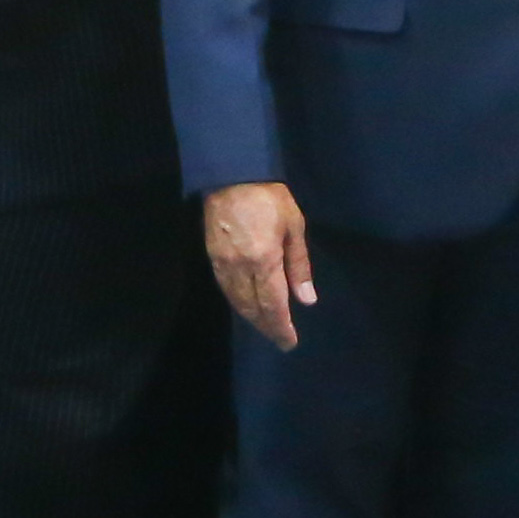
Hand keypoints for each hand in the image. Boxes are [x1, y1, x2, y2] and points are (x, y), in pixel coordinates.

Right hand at [204, 180, 316, 350]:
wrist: (231, 174)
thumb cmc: (269, 197)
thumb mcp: (294, 226)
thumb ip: (299, 265)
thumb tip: (306, 300)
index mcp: (264, 261)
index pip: (273, 305)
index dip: (280, 327)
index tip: (289, 343)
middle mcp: (241, 268)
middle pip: (252, 308)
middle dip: (266, 327)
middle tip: (279, 339)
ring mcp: (223, 264)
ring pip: (236, 301)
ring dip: (251, 317)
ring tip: (266, 326)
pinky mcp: (212, 257)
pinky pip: (226, 289)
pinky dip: (238, 303)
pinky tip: (246, 304)